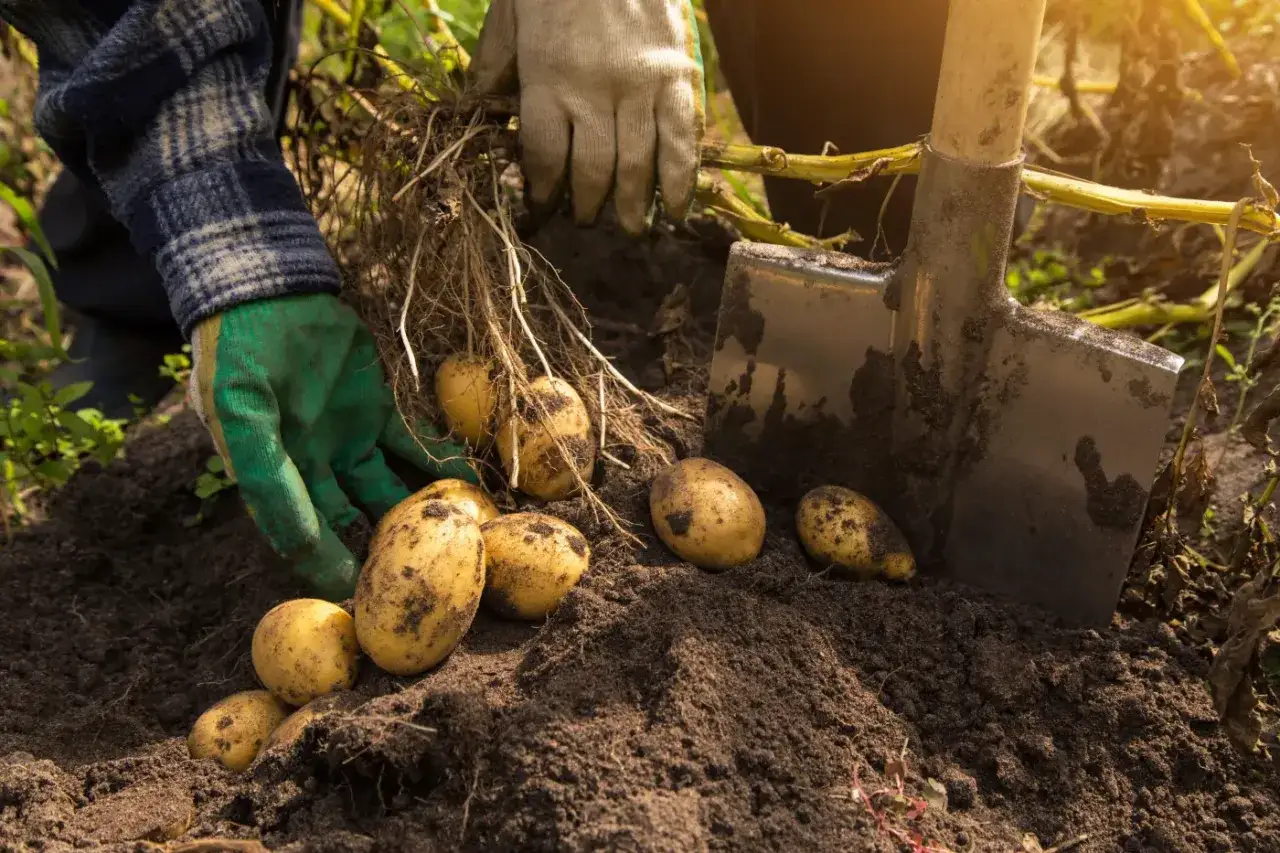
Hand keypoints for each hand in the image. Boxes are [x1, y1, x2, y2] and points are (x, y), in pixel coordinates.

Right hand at [189, 293, 476, 599]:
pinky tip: (469, 486)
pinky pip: (413, 446)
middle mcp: (312, 469)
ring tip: (458, 539)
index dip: (332, 570)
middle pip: (353, 523)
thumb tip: (300, 546)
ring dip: (418, 513)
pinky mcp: (378, 410)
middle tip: (423, 579)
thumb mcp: (241, 419)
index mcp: (272, 481)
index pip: (306, 538)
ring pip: (388, 490)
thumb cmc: (237, 357)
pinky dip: (438, 465)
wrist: (264, 291)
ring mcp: (348, 440)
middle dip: (384, 551)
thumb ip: (267, 481)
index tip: (364, 602)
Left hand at [470, 0, 704, 233]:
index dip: (542, 193)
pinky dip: (681, 180)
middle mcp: (594, 91)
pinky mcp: (676, 75)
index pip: (544, 157)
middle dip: (588, 206)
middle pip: (593, 171)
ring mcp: (640, 86)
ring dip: (633, 204)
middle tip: (586, 222)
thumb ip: (493, 65)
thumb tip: (472, 110)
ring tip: (630, 228)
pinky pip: (682, 139)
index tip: (540, 211)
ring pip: (638, 164)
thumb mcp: (508, 15)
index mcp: (546, 79)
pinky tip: (677, 208)